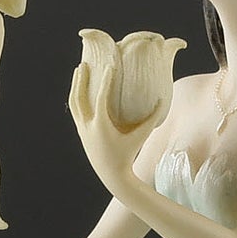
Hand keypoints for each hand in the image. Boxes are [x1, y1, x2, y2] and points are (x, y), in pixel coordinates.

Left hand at [69, 63, 147, 197]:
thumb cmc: (128, 154)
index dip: (105, 81)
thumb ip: (152, 118)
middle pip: (79, 98)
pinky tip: (80, 86)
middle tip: (84, 63)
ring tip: (79, 70)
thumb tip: (163, 100)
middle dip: (80, 79)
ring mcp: (82, 129)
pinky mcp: (81, 131)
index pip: (101, 98)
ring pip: (73, 103)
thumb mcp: (141, 136)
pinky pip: (75, 109)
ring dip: (75, 85)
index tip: (109, 66)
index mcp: (101, 126)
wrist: (111, 174)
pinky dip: (77, 96)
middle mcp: (88, 126)